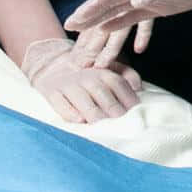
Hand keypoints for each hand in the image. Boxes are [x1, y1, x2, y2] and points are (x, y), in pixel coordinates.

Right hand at [20, 36, 141, 122]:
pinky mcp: (51, 93)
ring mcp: (68, 85)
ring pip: (82, 99)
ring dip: (93, 112)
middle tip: (121, 123)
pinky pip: (59, 103)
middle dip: (112, 108)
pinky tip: (78, 120)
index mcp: (103, 72)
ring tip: (102, 125)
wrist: (52, 67)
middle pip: (101, 93)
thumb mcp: (108, 70)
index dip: (127, 97)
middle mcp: (86, 77)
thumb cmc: (87, 76)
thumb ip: (127, 76)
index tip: (135, 112)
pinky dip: (69, 112)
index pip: (118, 83)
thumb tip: (140, 88)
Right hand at [64, 0, 191, 66]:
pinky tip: (106, 31)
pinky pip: (135, 20)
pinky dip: (120, 25)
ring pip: (119, 12)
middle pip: (111, 3)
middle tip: (69, 26)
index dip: (95, 5)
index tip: (77, 16)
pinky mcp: (160, 9)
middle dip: (90, 15)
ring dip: (100, 22)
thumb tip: (135, 2)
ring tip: (81, 32)